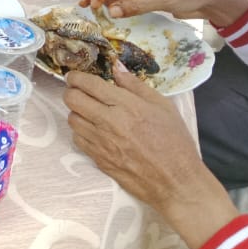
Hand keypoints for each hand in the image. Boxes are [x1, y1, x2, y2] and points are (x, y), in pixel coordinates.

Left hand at [65, 62, 237, 244]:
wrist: (176, 182)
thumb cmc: (175, 142)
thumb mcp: (163, 106)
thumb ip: (135, 85)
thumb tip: (116, 66)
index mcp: (126, 106)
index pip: (88, 84)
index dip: (76, 76)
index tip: (74, 76)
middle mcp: (109, 122)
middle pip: (72, 99)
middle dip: (72, 91)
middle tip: (79, 91)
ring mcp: (101, 143)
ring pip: (71, 119)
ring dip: (77, 112)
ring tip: (89, 112)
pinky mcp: (98, 159)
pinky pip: (78, 139)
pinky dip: (81, 132)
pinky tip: (94, 131)